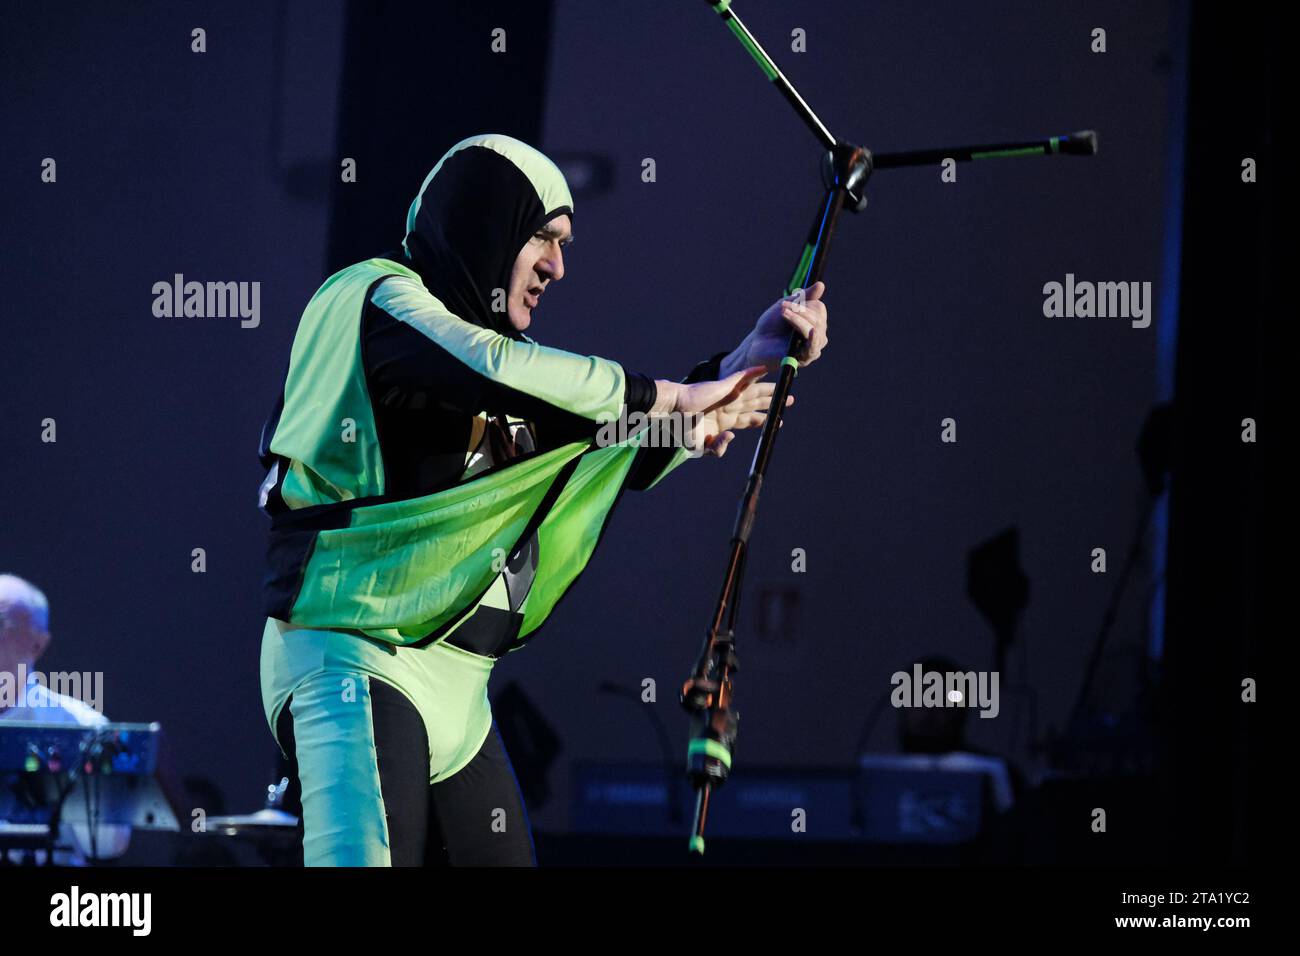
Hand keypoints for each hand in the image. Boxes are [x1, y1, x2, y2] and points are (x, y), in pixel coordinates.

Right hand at [673, 365, 791, 457]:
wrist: (672, 414)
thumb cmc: (682, 429)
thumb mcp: (702, 447)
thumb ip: (718, 447)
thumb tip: (732, 436)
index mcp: (723, 420)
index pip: (747, 419)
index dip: (761, 420)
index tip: (777, 421)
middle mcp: (728, 406)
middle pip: (756, 403)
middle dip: (772, 403)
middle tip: (789, 401)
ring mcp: (727, 395)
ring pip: (754, 391)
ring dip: (770, 390)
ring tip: (786, 389)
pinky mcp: (724, 386)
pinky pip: (743, 377)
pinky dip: (755, 372)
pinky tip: (767, 368)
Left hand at [721, 280, 828, 376]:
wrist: (756, 343)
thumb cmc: (771, 325)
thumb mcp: (786, 306)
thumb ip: (804, 297)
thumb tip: (821, 284)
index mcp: (814, 320)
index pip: (819, 308)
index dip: (803, 303)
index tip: (784, 303)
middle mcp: (817, 334)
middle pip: (817, 319)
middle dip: (800, 311)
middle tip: (782, 310)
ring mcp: (813, 347)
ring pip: (815, 330)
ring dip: (799, 320)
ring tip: (784, 315)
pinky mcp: (805, 359)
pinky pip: (813, 348)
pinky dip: (813, 339)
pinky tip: (812, 331)